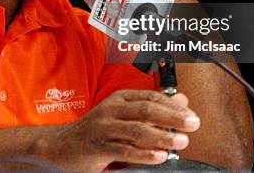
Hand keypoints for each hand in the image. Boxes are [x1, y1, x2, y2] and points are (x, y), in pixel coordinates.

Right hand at [32, 89, 200, 171]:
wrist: (61, 146)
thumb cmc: (96, 131)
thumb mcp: (123, 115)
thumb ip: (151, 108)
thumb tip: (181, 99)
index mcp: (118, 99)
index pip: (150, 97)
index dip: (173, 105)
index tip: (191, 114)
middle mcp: (110, 109)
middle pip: (146, 109)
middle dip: (172, 117)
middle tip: (192, 124)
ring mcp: (103, 128)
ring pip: (137, 130)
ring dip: (162, 136)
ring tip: (180, 142)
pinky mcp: (98, 148)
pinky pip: (125, 150)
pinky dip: (144, 154)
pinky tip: (159, 156)